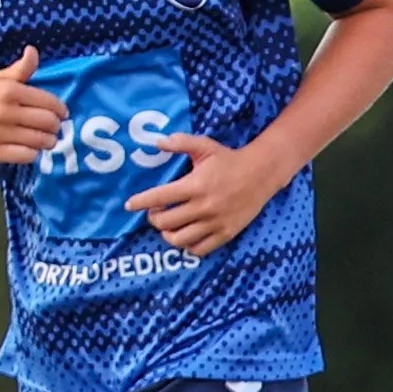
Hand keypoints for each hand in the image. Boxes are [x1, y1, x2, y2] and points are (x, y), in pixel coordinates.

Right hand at [0, 46, 65, 164]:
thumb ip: (20, 69)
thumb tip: (33, 51)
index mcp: (8, 91)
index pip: (50, 103)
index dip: (60, 110)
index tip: (61, 114)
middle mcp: (2, 111)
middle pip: (49, 123)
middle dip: (55, 127)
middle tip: (51, 128)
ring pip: (41, 141)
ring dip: (47, 142)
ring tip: (42, 139)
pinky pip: (27, 156)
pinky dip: (32, 153)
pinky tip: (27, 148)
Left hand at [125, 134, 288, 254]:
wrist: (262, 174)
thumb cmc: (230, 159)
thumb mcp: (205, 146)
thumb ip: (180, 142)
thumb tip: (156, 142)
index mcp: (195, 185)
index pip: (158, 198)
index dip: (139, 203)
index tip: (130, 205)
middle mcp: (204, 206)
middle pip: (165, 222)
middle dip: (153, 219)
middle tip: (154, 213)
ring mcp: (216, 222)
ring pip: (180, 239)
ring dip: (168, 234)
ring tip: (168, 227)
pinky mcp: (226, 233)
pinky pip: (200, 249)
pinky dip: (188, 246)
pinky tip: (186, 235)